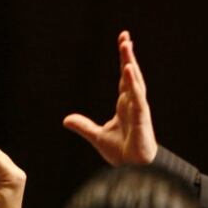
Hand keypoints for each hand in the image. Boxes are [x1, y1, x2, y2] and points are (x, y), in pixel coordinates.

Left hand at [63, 30, 157, 164]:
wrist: (133, 170)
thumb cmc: (123, 153)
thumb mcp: (97, 136)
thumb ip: (83, 126)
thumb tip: (66, 119)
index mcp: (125, 105)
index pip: (124, 78)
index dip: (124, 60)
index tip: (123, 42)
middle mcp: (133, 103)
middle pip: (131, 74)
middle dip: (128, 55)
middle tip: (125, 37)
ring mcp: (139, 109)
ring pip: (135, 81)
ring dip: (130, 63)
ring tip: (126, 45)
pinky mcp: (141, 118)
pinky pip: (137, 97)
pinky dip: (133, 84)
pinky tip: (128, 69)